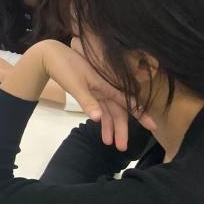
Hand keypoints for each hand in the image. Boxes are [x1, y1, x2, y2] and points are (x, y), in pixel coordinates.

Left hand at [35, 40, 156, 150]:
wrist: (50, 56)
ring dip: (109, 127)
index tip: (153, 126)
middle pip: (118, 111)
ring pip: (108, 111)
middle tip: (123, 148)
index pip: (128, 103)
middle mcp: (105, 88)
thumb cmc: (64, 67)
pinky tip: (101, 128)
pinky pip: (99, 107)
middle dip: (121, 129)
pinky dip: (101, 118)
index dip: (141, 114)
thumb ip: (87, 101)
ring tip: (109, 144)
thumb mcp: (75, 85)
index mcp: (106, 86)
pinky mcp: (89, 91)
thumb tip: (98, 118)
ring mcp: (97, 90)